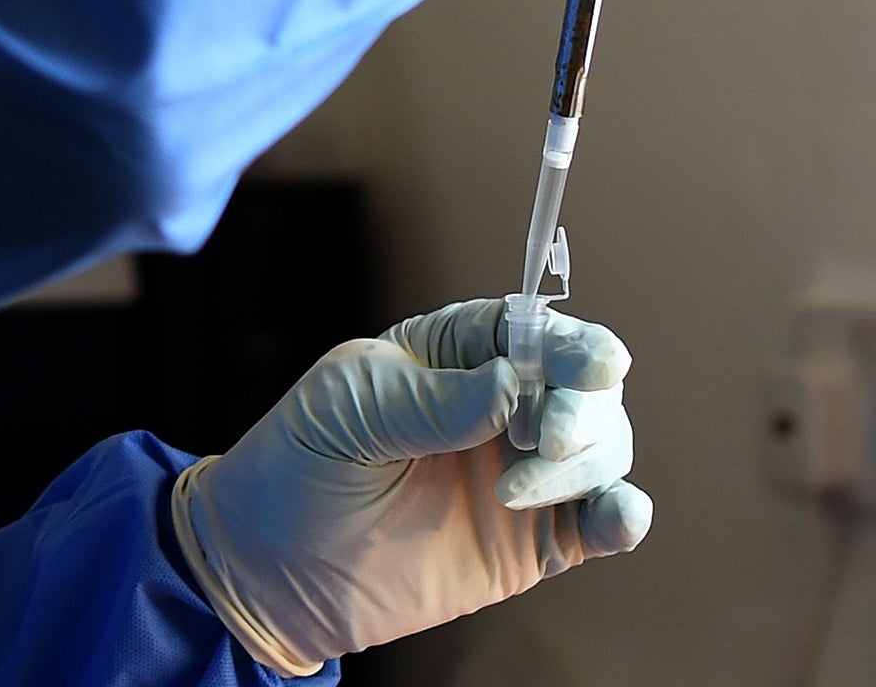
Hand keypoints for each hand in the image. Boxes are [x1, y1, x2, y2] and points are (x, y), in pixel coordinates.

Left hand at [168, 298, 651, 676]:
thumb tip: (513, 384)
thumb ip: (431, 398)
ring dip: (584, 462)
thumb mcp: (348, 409)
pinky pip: (601, 519)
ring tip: (515, 492)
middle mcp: (497, 406)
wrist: (271, 566)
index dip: (568, 342)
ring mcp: (520, 471)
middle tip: (542, 437)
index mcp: (450, 354)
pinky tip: (617, 517)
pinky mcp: (533, 539)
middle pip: (582, 385)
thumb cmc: (297, 464)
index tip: (592, 363)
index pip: (528, 328)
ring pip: (602, 446)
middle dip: (580, 405)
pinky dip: (623, 514)